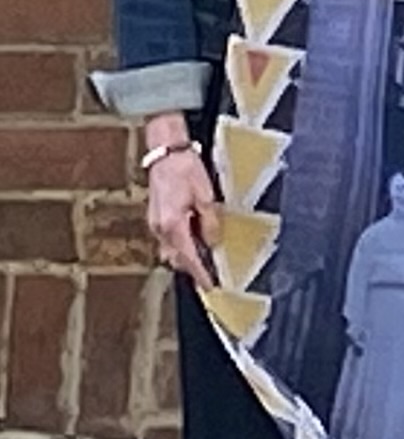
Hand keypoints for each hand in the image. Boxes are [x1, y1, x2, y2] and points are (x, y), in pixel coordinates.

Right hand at [144, 126, 215, 289]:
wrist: (165, 152)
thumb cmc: (186, 169)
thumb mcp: (206, 195)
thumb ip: (209, 221)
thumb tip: (212, 241)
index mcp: (172, 225)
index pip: (188, 258)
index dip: (200, 273)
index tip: (210, 286)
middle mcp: (160, 228)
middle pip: (176, 258)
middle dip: (193, 267)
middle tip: (212, 272)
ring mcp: (155, 223)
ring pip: (171, 249)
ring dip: (186, 255)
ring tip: (207, 255)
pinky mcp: (156, 216)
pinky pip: (169, 238)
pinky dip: (181, 242)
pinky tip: (196, 236)